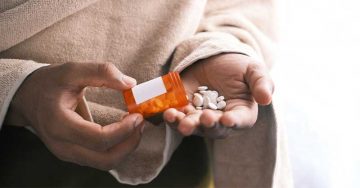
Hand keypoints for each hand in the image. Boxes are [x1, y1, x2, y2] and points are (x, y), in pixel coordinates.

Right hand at [6, 62, 143, 169]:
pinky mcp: (73, 154)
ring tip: (135, 126)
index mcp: (59, 124)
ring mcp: (67, 153)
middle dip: (129, 143)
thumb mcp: (72, 70)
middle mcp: (62, 145)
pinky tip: (123, 131)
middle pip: (105, 159)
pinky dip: (116, 148)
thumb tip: (130, 83)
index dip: (123, 130)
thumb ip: (101, 72)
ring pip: (104, 163)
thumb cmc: (48, 83)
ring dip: (125, 147)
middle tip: (141, 123)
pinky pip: (99, 159)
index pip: (98, 139)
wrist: (26, 97)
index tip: (138, 116)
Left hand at [163, 53, 273, 137]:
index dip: (234, 122)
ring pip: (193, 126)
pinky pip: (178, 117)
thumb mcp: (254, 70)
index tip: (227, 119)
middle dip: (207, 125)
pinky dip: (172, 117)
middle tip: (203, 118)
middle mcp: (221, 120)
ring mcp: (201, 116)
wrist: (215, 60)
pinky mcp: (185, 110)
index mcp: (241, 113)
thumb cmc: (238, 67)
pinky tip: (167, 112)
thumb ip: (262, 83)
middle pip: (214, 129)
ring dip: (185, 124)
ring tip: (177, 118)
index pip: (240, 121)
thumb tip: (266, 99)